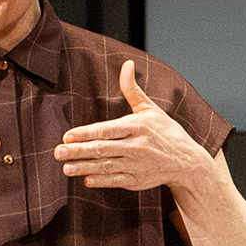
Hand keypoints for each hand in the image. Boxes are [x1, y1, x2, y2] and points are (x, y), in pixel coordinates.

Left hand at [55, 60, 213, 190]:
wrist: (187, 161)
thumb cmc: (166, 131)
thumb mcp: (150, 108)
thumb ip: (132, 89)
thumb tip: (126, 64)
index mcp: (137, 127)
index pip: (107, 130)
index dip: (86, 133)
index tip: (67, 136)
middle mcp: (136, 146)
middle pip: (102, 149)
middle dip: (78, 151)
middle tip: (58, 152)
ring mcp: (136, 165)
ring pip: (106, 166)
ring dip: (84, 168)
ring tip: (65, 168)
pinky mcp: (137, 181)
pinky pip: (116, 181)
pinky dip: (101, 180)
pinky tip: (85, 180)